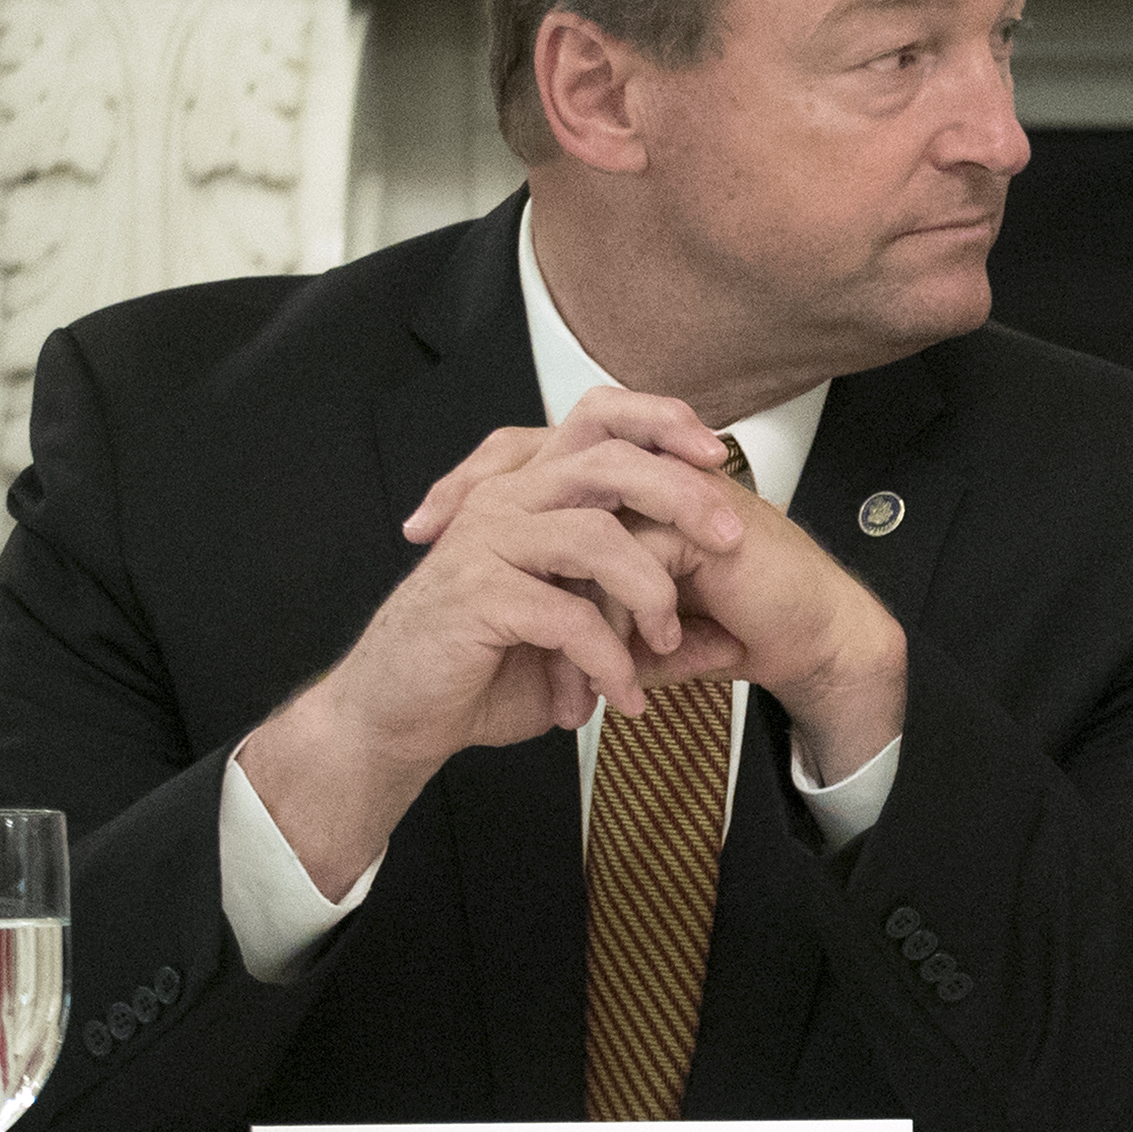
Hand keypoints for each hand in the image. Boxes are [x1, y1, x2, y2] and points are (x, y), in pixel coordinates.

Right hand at [247, 390, 760, 893]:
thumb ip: (655, 633)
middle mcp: (508, 502)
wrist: (400, 714)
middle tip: (730, 542)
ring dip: (651, 594)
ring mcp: (486, 542)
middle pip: (609, 461)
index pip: (599, 417)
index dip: (662, 422)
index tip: (719, 455)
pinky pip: (568, 615)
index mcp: (533, 492)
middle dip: (682, 496)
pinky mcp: (476, 594)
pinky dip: (609, 659)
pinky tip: (621, 693)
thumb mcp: (586, 643)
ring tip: (665, 644)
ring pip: (597, 536)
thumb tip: (733, 640)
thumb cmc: (487, 667)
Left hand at [415, 392, 909, 772]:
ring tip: (503, 608)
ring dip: (538, 570)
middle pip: (540, 454)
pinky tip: (583, 642)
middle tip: (430, 534)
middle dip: (477, 491)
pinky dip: (600, 606)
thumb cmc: (740, 627)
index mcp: (623, 493)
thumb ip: (593, 616)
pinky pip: (625, 552)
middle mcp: (642, 479)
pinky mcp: (698, 519)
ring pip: (576, 509)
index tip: (425, 526)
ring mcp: (670, 491)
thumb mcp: (641, 628)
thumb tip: (535, 643)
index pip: (534, 460)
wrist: (811, 640)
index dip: (476, 484)